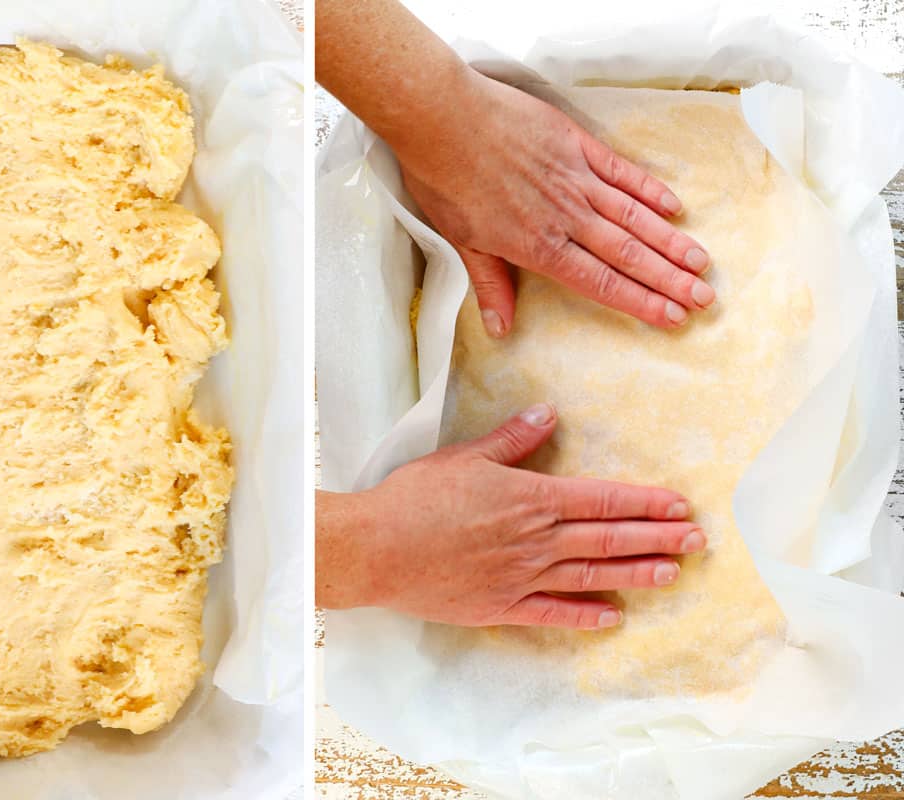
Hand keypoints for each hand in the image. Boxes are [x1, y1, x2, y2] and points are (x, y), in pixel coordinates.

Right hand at [318, 404, 704, 627]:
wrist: (378, 549)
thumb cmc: (416, 498)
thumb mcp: (464, 457)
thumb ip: (510, 440)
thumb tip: (546, 415)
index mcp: (530, 498)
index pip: (603, 500)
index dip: (646, 503)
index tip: (680, 505)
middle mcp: (536, 541)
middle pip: (609, 538)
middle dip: (657, 538)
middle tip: (697, 541)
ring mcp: (522, 578)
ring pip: (592, 575)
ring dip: (635, 574)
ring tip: (672, 574)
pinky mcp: (501, 606)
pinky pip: (553, 613)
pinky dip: (585, 615)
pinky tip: (613, 617)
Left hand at [392, 69, 713, 334]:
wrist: (443, 120)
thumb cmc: (445, 181)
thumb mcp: (463, 242)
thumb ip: (491, 285)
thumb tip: (500, 329)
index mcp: (538, 246)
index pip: (600, 282)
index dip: (639, 302)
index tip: (671, 317)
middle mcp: (565, 216)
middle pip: (628, 254)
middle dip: (669, 279)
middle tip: (704, 298)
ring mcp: (574, 179)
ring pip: (633, 216)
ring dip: (669, 241)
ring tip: (701, 262)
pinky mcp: (575, 145)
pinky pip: (621, 171)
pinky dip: (648, 189)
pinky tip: (673, 206)